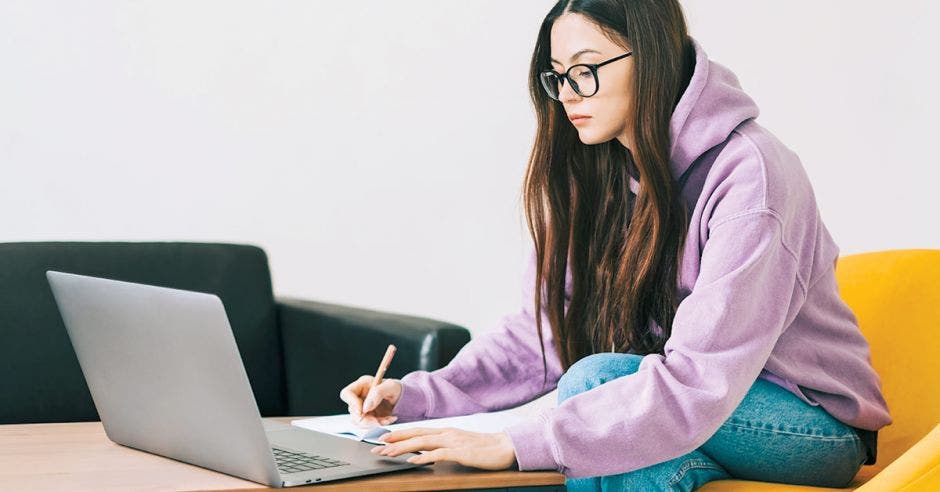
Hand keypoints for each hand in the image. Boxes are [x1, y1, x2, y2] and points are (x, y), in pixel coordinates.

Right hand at [338, 375, 402, 427]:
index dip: (352, 403)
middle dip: (366, 419)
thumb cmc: (397, 388)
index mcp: (362, 385)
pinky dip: (379, 424)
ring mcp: (363, 408)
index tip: (362, 412)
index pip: (347, 394)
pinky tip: (389, 419)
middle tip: (379, 421)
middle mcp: (359, 396)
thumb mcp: (391, 387)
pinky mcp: (368, 417)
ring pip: (358, 421)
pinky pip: (368, 425)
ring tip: (388, 419)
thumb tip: (365, 407)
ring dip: (373, 423)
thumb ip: (378, 393)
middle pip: (352, 411)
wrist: (404, 398)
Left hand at [370, 427, 517, 469]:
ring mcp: (453, 442)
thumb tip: (427, 453)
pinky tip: (413, 461)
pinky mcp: (461, 452)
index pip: (417, 431)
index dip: (399, 434)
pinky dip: (424, 457)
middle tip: (376, 446)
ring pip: (422, 443)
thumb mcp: (460, 446)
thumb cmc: (484, 448)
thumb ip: (444, 447)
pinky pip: (439, 454)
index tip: (383, 438)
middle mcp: (447, 433)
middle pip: (415, 435)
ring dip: (402, 448)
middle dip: (394, 440)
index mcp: (446, 432)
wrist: (506, 447)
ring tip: (387, 453)